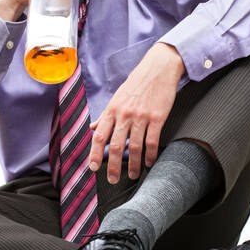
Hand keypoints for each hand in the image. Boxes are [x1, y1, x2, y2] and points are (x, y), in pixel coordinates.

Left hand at [88, 42, 185, 183]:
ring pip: (135, 147)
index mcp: (112, 110)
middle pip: (115, 146)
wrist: (158, 69)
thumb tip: (92, 128)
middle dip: (113, 166)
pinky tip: (149, 163)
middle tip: (113, 180)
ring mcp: (141, 116)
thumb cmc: (136, 84)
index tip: (94, 168)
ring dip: (132, 165)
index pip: (99, 136)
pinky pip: (152, 141)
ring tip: (132, 176)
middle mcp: (124, 114)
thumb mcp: (116, 98)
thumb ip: (105, 115)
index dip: (95, 154)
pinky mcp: (157, 117)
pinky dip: (150, 155)